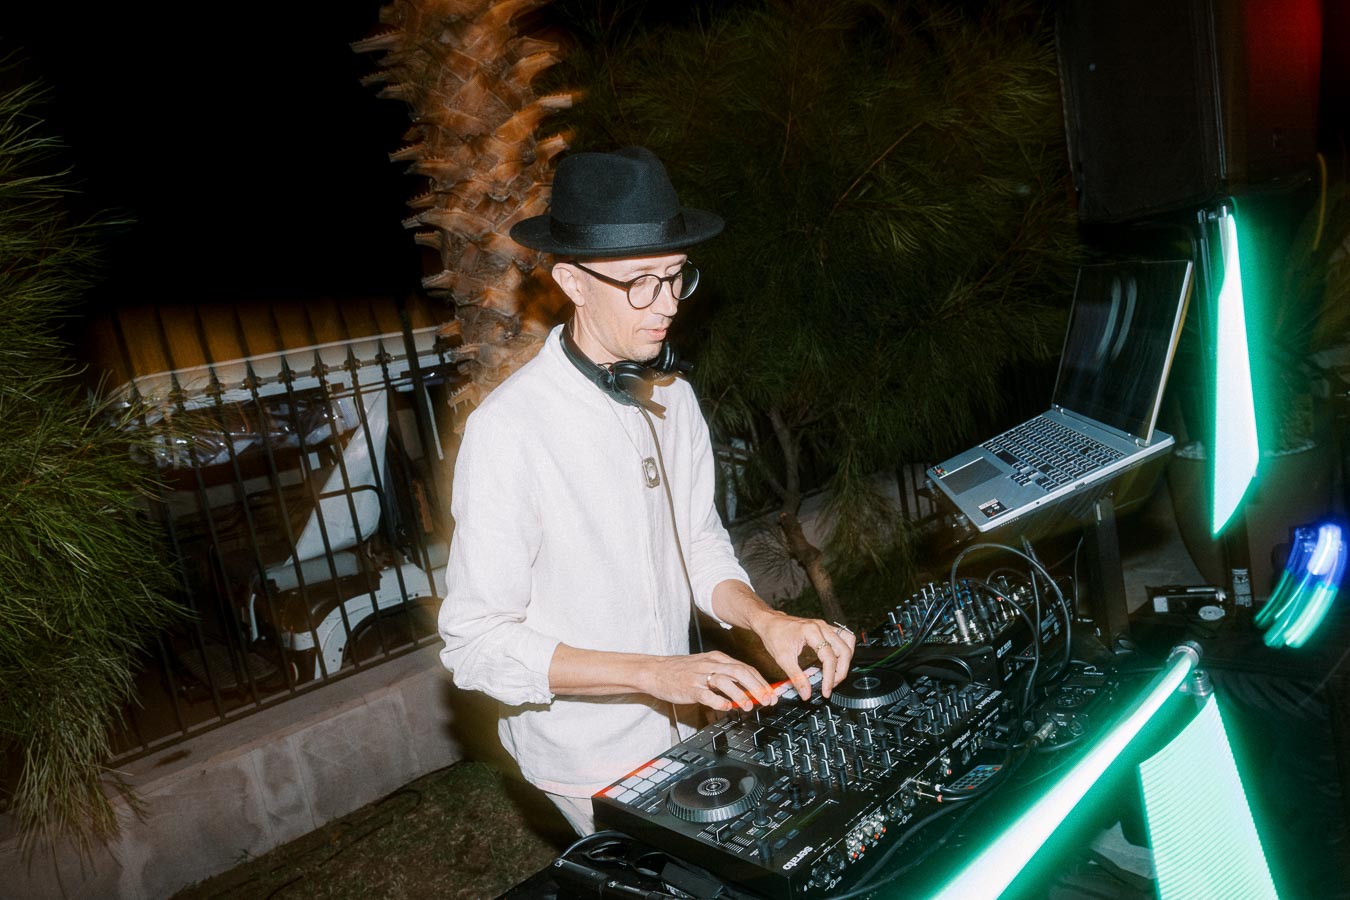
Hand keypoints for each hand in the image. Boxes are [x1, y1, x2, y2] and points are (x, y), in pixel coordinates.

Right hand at [640, 651, 775, 711]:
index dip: (761, 681)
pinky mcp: (689, 688)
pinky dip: (718, 701)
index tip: (771, 694)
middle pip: (740, 672)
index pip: (745, 668)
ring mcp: (699, 676)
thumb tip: (746, 688)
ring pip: (725, 681)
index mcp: (717, 658)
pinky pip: (706, 694)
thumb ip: (725, 675)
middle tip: (767, 700)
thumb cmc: (681, 670)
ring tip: (749, 706)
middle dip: (757, 687)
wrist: (655, 671)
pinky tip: (726, 707)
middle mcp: (710, 664)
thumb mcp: (706, 666)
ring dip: (741, 694)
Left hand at [751, 612, 856, 700]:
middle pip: (844, 650)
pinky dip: (844, 651)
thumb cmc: (774, 635)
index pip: (829, 657)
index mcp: (811, 631)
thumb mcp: (783, 659)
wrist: (770, 622)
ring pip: (848, 642)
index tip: (826, 690)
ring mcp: (825, 626)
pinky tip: (836, 662)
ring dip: (846, 660)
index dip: (829, 677)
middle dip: (840, 672)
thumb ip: (797, 677)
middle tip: (831, 686)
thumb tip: (806, 693)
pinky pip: (844, 638)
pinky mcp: (825, 628)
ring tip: (836, 674)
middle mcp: (821, 627)